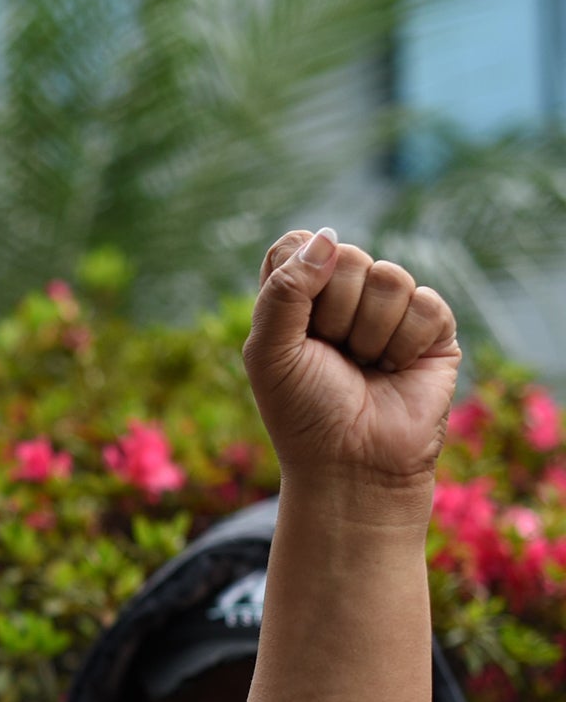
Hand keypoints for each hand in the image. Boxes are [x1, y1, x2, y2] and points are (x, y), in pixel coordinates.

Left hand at [242, 228, 460, 525]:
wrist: (352, 465)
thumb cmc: (302, 413)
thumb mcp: (270, 354)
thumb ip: (284, 291)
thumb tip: (328, 237)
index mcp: (297, 297)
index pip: (298, 243)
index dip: (299, 272)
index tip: (297, 320)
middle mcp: (343, 296)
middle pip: (345, 255)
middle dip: (333, 313)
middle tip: (332, 356)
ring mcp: (390, 309)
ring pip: (389, 277)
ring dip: (369, 334)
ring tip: (363, 367)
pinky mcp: (432, 327)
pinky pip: (425, 304)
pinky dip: (404, 344)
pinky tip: (395, 371)